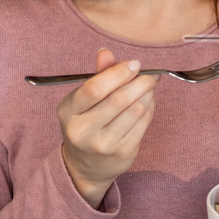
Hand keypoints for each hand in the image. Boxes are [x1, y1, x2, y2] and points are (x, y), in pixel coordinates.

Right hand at [57, 48, 157, 206]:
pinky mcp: (123, 153)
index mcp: (69, 111)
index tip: (134, 64)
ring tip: (149, 87)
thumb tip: (106, 52)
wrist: (85, 166)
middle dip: (140, 82)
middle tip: (150, 75)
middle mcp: (83, 130)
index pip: (94, 88)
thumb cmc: (86, 124)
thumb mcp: (82, 101)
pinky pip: (143, 123)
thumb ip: (97, 76)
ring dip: (148, 94)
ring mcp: (103, 144)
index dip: (118, 73)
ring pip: (135, 110)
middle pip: (118, 99)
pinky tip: (148, 102)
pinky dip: (150, 108)